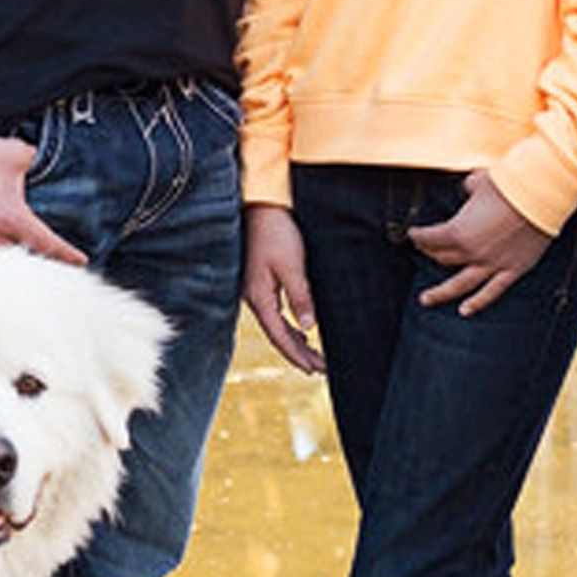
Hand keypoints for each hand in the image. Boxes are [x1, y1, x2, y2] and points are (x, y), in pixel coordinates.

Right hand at [0, 126, 85, 265]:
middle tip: (45, 269)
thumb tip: (36, 159)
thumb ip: (31, 159)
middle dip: (34, 268)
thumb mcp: (13, 153)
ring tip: (11, 269)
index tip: (79, 262)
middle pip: (21, 266)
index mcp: (12, 219)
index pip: (48, 245)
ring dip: (2, 268)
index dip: (67, 255)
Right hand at [242, 205, 321, 373]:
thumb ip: (299, 295)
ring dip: (296, 342)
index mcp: (259, 297)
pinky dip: (291, 326)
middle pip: (278, 335)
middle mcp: (255, 298)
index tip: (315, 370)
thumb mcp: (290, 265)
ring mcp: (257, 291)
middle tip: (321, 370)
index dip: (297, 355)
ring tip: (314, 357)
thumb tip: (308, 327)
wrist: (261, 206)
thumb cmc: (275, 232)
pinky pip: (277, 313)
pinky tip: (302, 329)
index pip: (279, 336)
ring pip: (278, 325)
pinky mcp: (262, 282)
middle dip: (299, 354)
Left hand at [407, 171, 551, 313]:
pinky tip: (464, 311)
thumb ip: (469, 188)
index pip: (429, 238)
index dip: (418, 236)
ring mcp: (491, 264)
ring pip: (460, 284)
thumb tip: (469, 188)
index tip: (413, 234)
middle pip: (443, 258)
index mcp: (458, 231)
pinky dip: (477, 303)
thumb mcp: (478, 181)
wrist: (540, 195)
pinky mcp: (512, 270)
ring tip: (426, 299)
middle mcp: (471, 252)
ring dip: (440, 293)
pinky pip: (492, 292)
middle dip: (430, 254)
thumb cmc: (508, 185)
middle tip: (425, 252)